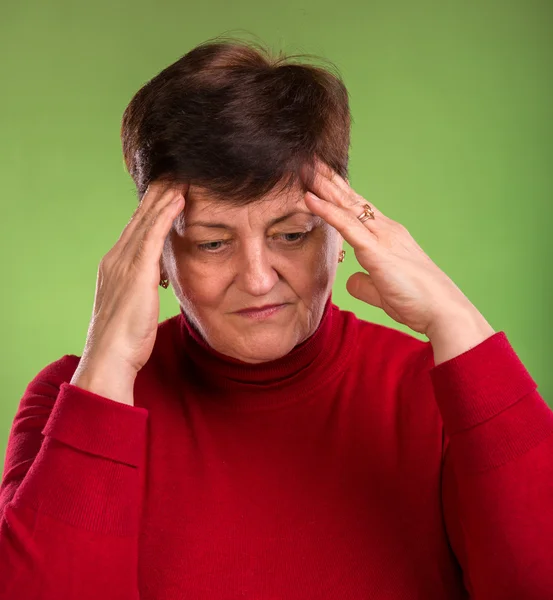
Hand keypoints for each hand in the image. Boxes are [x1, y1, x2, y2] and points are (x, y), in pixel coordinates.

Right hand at [71, 181, 186, 401]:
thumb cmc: (126, 339)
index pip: (137, 228)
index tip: (169, 189)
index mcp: (116, 265)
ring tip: (181, 174)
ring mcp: (124, 262)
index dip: (153, 207)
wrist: (111, 357)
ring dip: (164, 195)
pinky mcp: (136, 270)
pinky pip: (153, 234)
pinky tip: (179, 197)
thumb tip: (158, 278)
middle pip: (140, 216)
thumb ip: (145, 285)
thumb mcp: (136, 304)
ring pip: (146, 219)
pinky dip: (166, 214)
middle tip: (177, 171)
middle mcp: (117, 257)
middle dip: (158, 193)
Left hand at [303, 159, 479, 336]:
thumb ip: (365, 283)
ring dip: (323, 187)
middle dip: (329, 180)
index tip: (322, 178)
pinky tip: (309, 199)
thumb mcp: (383, 291)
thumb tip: (351, 279)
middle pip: (352, 200)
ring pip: (347, 206)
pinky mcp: (377, 251)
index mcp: (389, 237)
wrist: (441, 311)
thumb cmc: (417, 302)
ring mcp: (383, 237)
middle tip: (310, 162)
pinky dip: (326, 211)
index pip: (359, 209)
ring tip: (304, 169)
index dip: (339, 193)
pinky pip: (346, 225)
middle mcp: (386, 230)